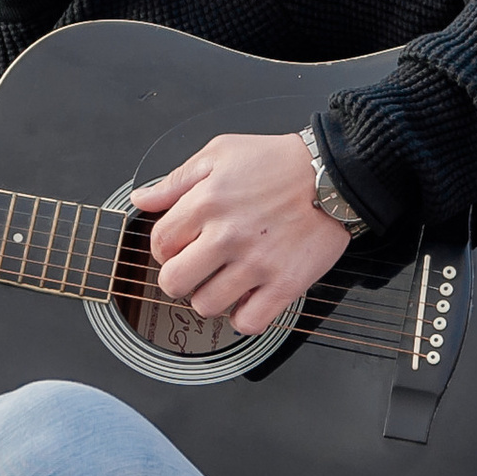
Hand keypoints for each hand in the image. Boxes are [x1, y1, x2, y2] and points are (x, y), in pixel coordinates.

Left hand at [129, 131, 349, 333]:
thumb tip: (142, 199)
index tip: (182, 246)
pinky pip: (248, 322)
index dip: (166, 248)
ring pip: (207, 306)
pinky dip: (243, 317)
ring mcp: (256, 263)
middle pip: (174, 282)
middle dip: (179, 278)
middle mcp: (227, 236)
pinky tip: (248, 298)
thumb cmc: (278, 161)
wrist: (334, 174)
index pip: (160, 244)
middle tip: (197, 269)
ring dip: (211, 297)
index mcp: (206, 202)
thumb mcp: (220, 153)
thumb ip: (175, 179)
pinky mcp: (285, 283)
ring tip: (226, 281)